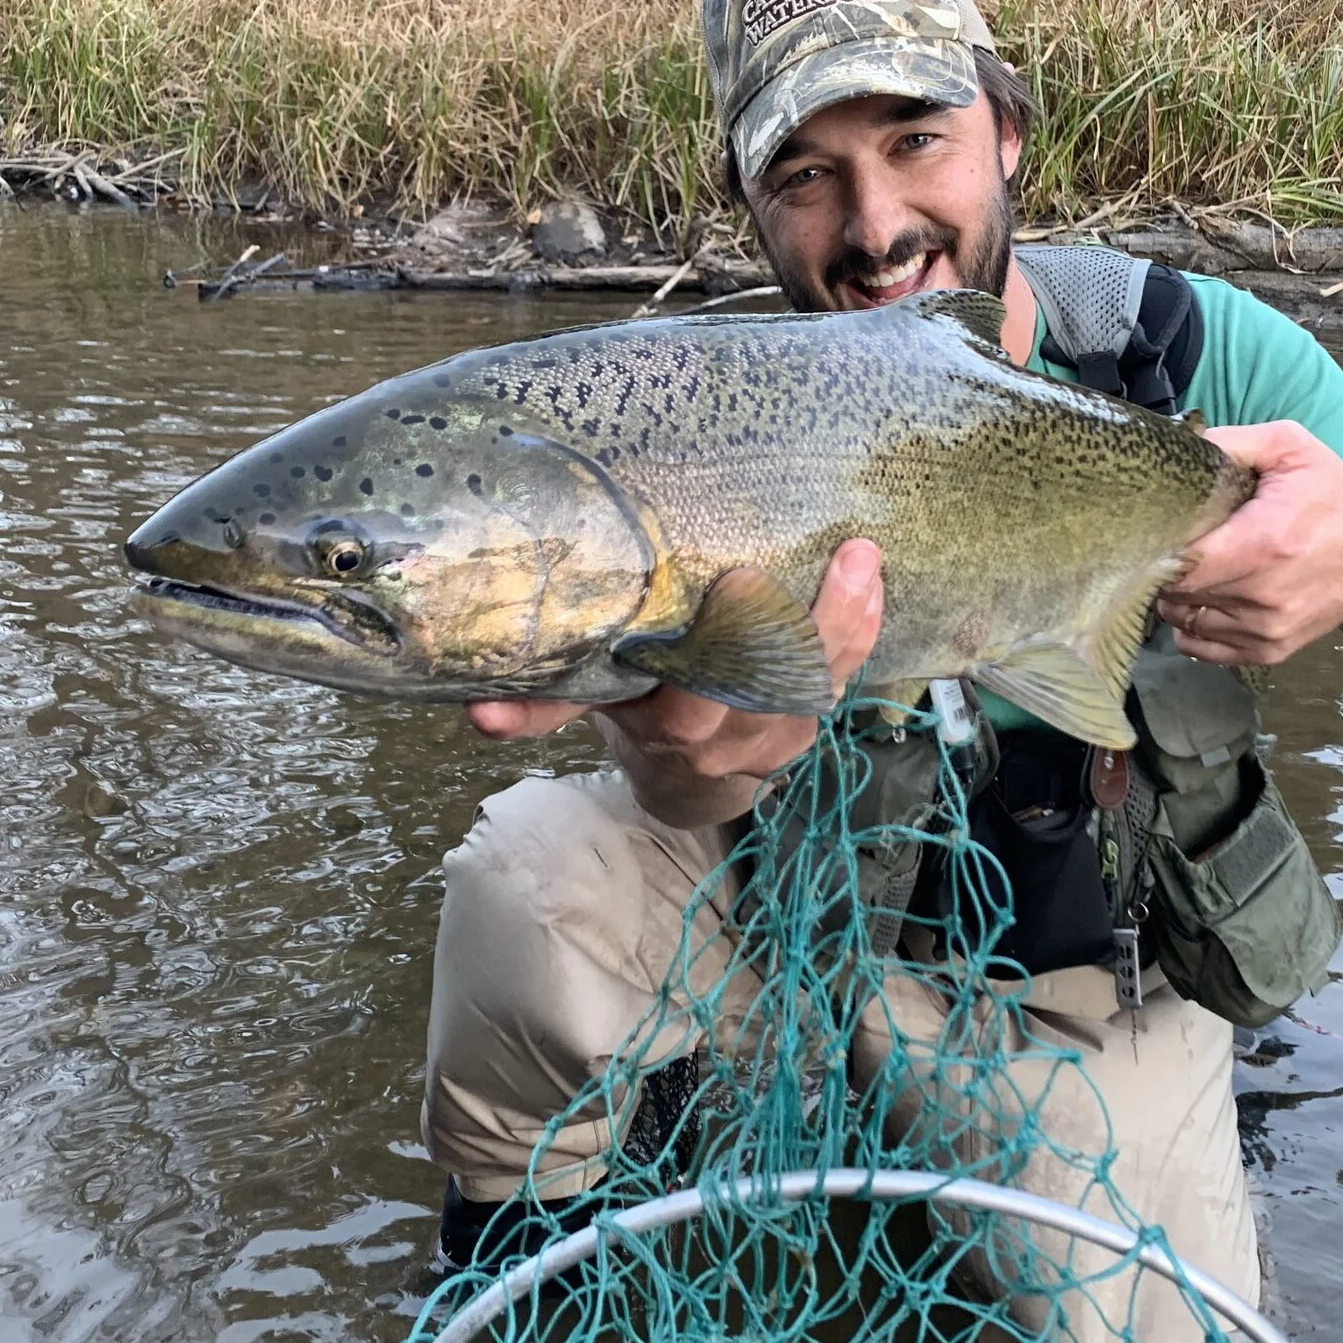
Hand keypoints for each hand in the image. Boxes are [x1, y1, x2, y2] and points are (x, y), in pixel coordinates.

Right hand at [468, 540, 885, 826]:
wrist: (691, 784)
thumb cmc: (637, 718)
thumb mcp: (590, 713)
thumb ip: (540, 709)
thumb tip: (473, 712)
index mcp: (672, 735)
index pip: (695, 707)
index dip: (716, 661)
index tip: (729, 587)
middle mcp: (734, 741)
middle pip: (770, 688)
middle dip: (790, 630)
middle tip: (794, 563)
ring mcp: (783, 735)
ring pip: (817, 683)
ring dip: (840, 623)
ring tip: (857, 558)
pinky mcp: (814, 719)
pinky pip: (844, 675)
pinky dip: (859, 628)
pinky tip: (869, 575)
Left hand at [1156, 421, 1342, 666]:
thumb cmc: (1331, 497)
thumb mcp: (1291, 448)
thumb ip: (1232, 442)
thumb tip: (1181, 448)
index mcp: (1263, 543)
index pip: (1179, 562)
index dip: (1160, 546)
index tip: (1165, 528)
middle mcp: (1263, 595)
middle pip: (1176, 592)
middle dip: (1166, 567)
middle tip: (1183, 542)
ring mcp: (1266, 629)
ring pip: (1182, 621)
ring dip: (1179, 596)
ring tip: (1201, 567)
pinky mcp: (1269, 651)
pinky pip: (1200, 647)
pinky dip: (1193, 625)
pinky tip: (1209, 597)